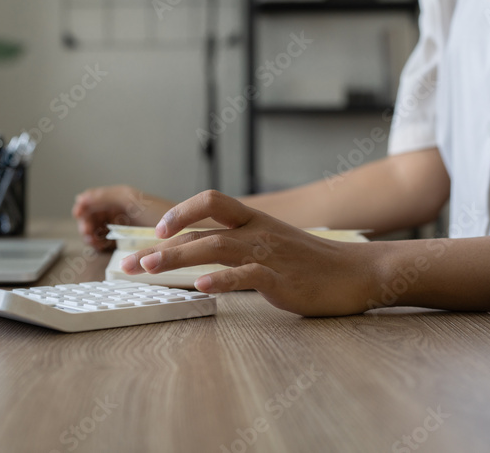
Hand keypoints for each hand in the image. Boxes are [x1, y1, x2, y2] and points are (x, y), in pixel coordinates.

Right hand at [71, 185, 168, 250]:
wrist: (186, 232)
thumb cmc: (161, 213)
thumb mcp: (130, 200)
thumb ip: (104, 196)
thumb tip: (81, 197)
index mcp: (120, 197)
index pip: (91, 200)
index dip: (83, 207)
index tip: (78, 216)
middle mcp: (120, 210)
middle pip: (92, 216)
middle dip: (86, 224)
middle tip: (89, 234)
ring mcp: (123, 226)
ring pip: (96, 230)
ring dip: (91, 235)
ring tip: (95, 241)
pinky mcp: (127, 242)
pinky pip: (106, 242)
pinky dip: (100, 244)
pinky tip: (102, 246)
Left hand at [118, 190, 380, 316]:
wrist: (358, 273)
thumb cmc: (309, 262)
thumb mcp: (269, 245)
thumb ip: (237, 245)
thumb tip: (194, 255)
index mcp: (253, 220)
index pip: (210, 202)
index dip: (180, 213)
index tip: (155, 232)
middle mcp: (256, 231)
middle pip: (203, 228)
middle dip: (162, 245)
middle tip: (131, 263)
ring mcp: (268, 253)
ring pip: (216, 248)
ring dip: (178, 258)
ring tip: (149, 269)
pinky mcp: (281, 279)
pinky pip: (247, 276)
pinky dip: (223, 280)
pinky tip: (202, 287)